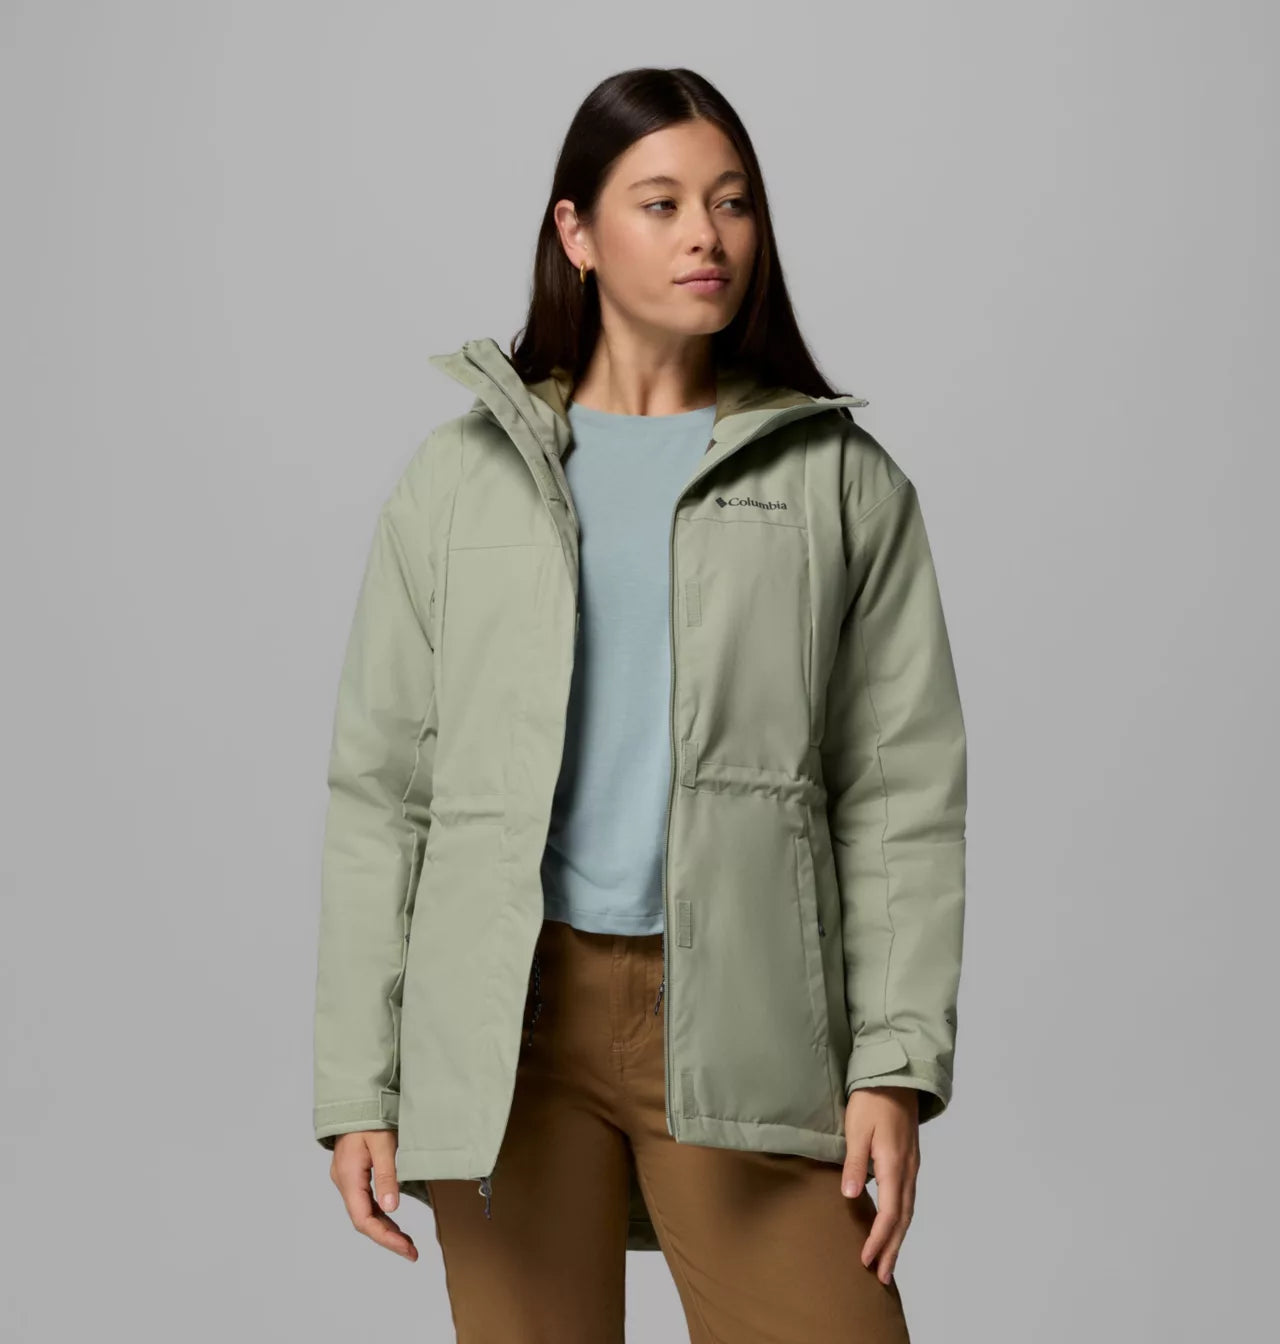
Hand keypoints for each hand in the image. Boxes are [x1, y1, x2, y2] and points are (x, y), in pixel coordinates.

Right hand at [330, 1129, 418, 1260]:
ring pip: (364, 1212)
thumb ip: (386, 1176)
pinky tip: (392, 1219)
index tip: (407, 1249)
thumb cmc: (369, 1116)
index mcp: (348, 1177)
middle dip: (387, 1238)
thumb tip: (391, 1209)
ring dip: (384, 1228)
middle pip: (363, 1220)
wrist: (356, 1097)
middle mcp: (344, 1181)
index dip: (385, 1237)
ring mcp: (347, 1178)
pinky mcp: (353, 1173)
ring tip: (406, 1242)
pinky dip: (380, 1213)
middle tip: (411, 1252)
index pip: (363, 1219)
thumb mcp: (383, 1144)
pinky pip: (365, 1201)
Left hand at [840, 1087, 919, 1284]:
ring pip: (907, 1211)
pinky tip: (891, 1226)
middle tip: (882, 1278)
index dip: (878, 1239)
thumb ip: (855, 1163)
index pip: (889, 1213)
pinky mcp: (908, 1161)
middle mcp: (907, 1171)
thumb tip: (852, 1196)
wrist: (896, 1077)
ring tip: (887, 1261)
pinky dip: (900, 1219)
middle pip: (902, 1220)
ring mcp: (911, 1167)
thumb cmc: (871, 1100)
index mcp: (893, 1165)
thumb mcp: (857, 1129)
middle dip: (892, 1249)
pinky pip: (907, 1198)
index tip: (866, 1260)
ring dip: (898, 1238)